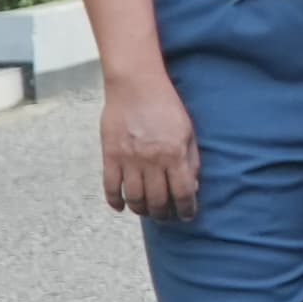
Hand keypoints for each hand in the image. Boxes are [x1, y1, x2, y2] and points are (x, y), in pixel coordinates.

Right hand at [99, 75, 202, 219]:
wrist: (135, 86)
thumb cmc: (166, 107)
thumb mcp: (188, 131)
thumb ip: (191, 160)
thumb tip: (192, 187)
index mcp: (174, 154)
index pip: (183, 193)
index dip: (186, 209)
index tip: (187, 215)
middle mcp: (152, 161)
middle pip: (157, 201)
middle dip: (163, 214)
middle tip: (165, 216)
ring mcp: (128, 160)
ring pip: (134, 198)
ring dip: (141, 210)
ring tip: (147, 211)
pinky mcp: (110, 156)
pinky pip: (110, 187)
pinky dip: (115, 202)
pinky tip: (122, 207)